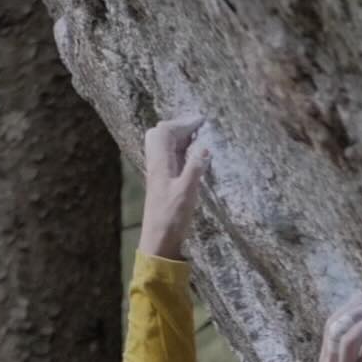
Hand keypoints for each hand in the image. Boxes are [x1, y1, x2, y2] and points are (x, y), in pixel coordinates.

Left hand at [138, 114, 209, 259]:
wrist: (159, 241)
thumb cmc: (171, 218)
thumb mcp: (187, 192)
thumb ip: (195, 168)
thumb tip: (204, 148)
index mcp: (160, 163)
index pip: (166, 131)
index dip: (182, 122)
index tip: (201, 120)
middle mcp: (156, 164)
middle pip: (162, 135)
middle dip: (179, 127)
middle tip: (198, 126)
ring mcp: (159, 174)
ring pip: (166, 147)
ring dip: (180, 138)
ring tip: (198, 136)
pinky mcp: (163, 183)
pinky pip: (170, 158)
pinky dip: (181, 151)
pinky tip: (193, 156)